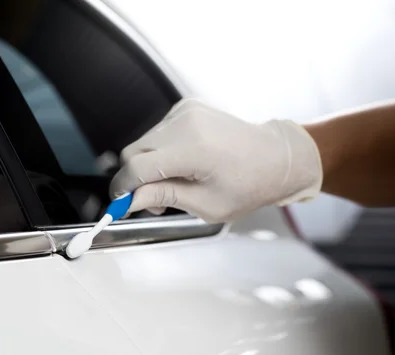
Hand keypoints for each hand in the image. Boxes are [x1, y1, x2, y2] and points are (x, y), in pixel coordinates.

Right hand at [109, 98, 322, 222]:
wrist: (276, 157)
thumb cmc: (250, 185)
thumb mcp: (207, 205)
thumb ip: (164, 198)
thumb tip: (129, 200)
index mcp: (193, 149)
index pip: (137, 167)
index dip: (122, 189)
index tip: (119, 206)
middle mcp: (186, 123)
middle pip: (134, 151)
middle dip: (134, 179)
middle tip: (154, 202)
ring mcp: (186, 111)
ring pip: (143, 142)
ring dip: (148, 166)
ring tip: (174, 184)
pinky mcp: (187, 107)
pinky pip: (158, 133)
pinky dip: (160, 151)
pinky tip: (181, 165)